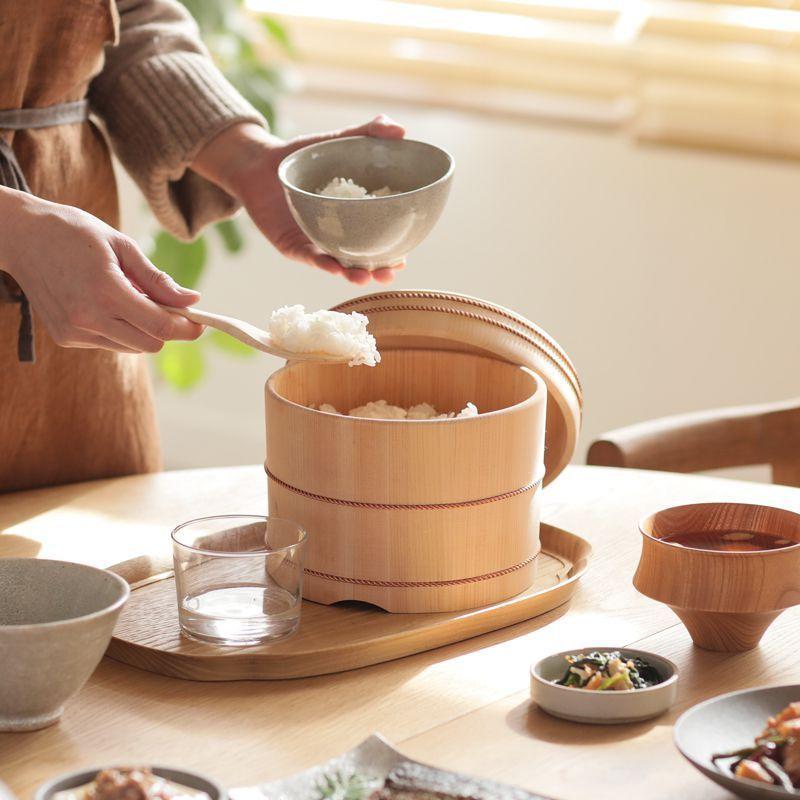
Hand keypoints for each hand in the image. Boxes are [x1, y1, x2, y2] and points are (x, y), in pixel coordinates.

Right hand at [0, 188, 202, 352]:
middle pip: (151, 343)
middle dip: (167, 329)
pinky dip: (120, 329)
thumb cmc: (74, 233)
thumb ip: (157, 279)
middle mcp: (88, 318)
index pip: (161, 327)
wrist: (20, 236)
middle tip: (170, 306)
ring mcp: (74, 331)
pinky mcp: (65, 338)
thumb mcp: (122, 246)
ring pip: (132, 347)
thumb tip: (192, 300)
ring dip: (142, 329)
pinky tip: (106, 303)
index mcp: (105, 291)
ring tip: (130, 296)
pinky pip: (109, 343)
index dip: (187, 329)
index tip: (200, 323)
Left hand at [193, 115, 406, 284]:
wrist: (258, 163)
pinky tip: (336, 268)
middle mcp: (337, 235)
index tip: (406, 257)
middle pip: (363, 260)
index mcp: (354, 217)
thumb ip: (368, 132)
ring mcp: (315, 243)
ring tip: (365, 277)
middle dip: (378, 271)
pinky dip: (324, 264)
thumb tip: (401, 130)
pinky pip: (311, 259)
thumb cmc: (302, 156)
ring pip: (338, 265)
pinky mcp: (293, 246)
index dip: (394, 252)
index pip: (380, 240)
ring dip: (353, 274)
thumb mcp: (338, 141)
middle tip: (390, 272)